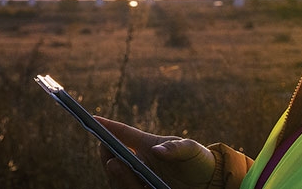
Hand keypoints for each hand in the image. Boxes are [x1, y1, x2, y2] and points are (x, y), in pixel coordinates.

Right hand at [95, 116, 215, 188]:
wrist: (209, 183)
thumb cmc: (198, 159)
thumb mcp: (192, 149)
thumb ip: (176, 148)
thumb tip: (157, 151)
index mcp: (147, 145)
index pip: (123, 134)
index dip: (108, 127)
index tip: (92, 120)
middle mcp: (140, 162)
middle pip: (115, 157)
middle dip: (107, 153)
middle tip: (106, 149)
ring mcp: (141, 179)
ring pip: (120, 177)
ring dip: (116, 172)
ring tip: (115, 163)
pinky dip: (128, 186)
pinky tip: (134, 184)